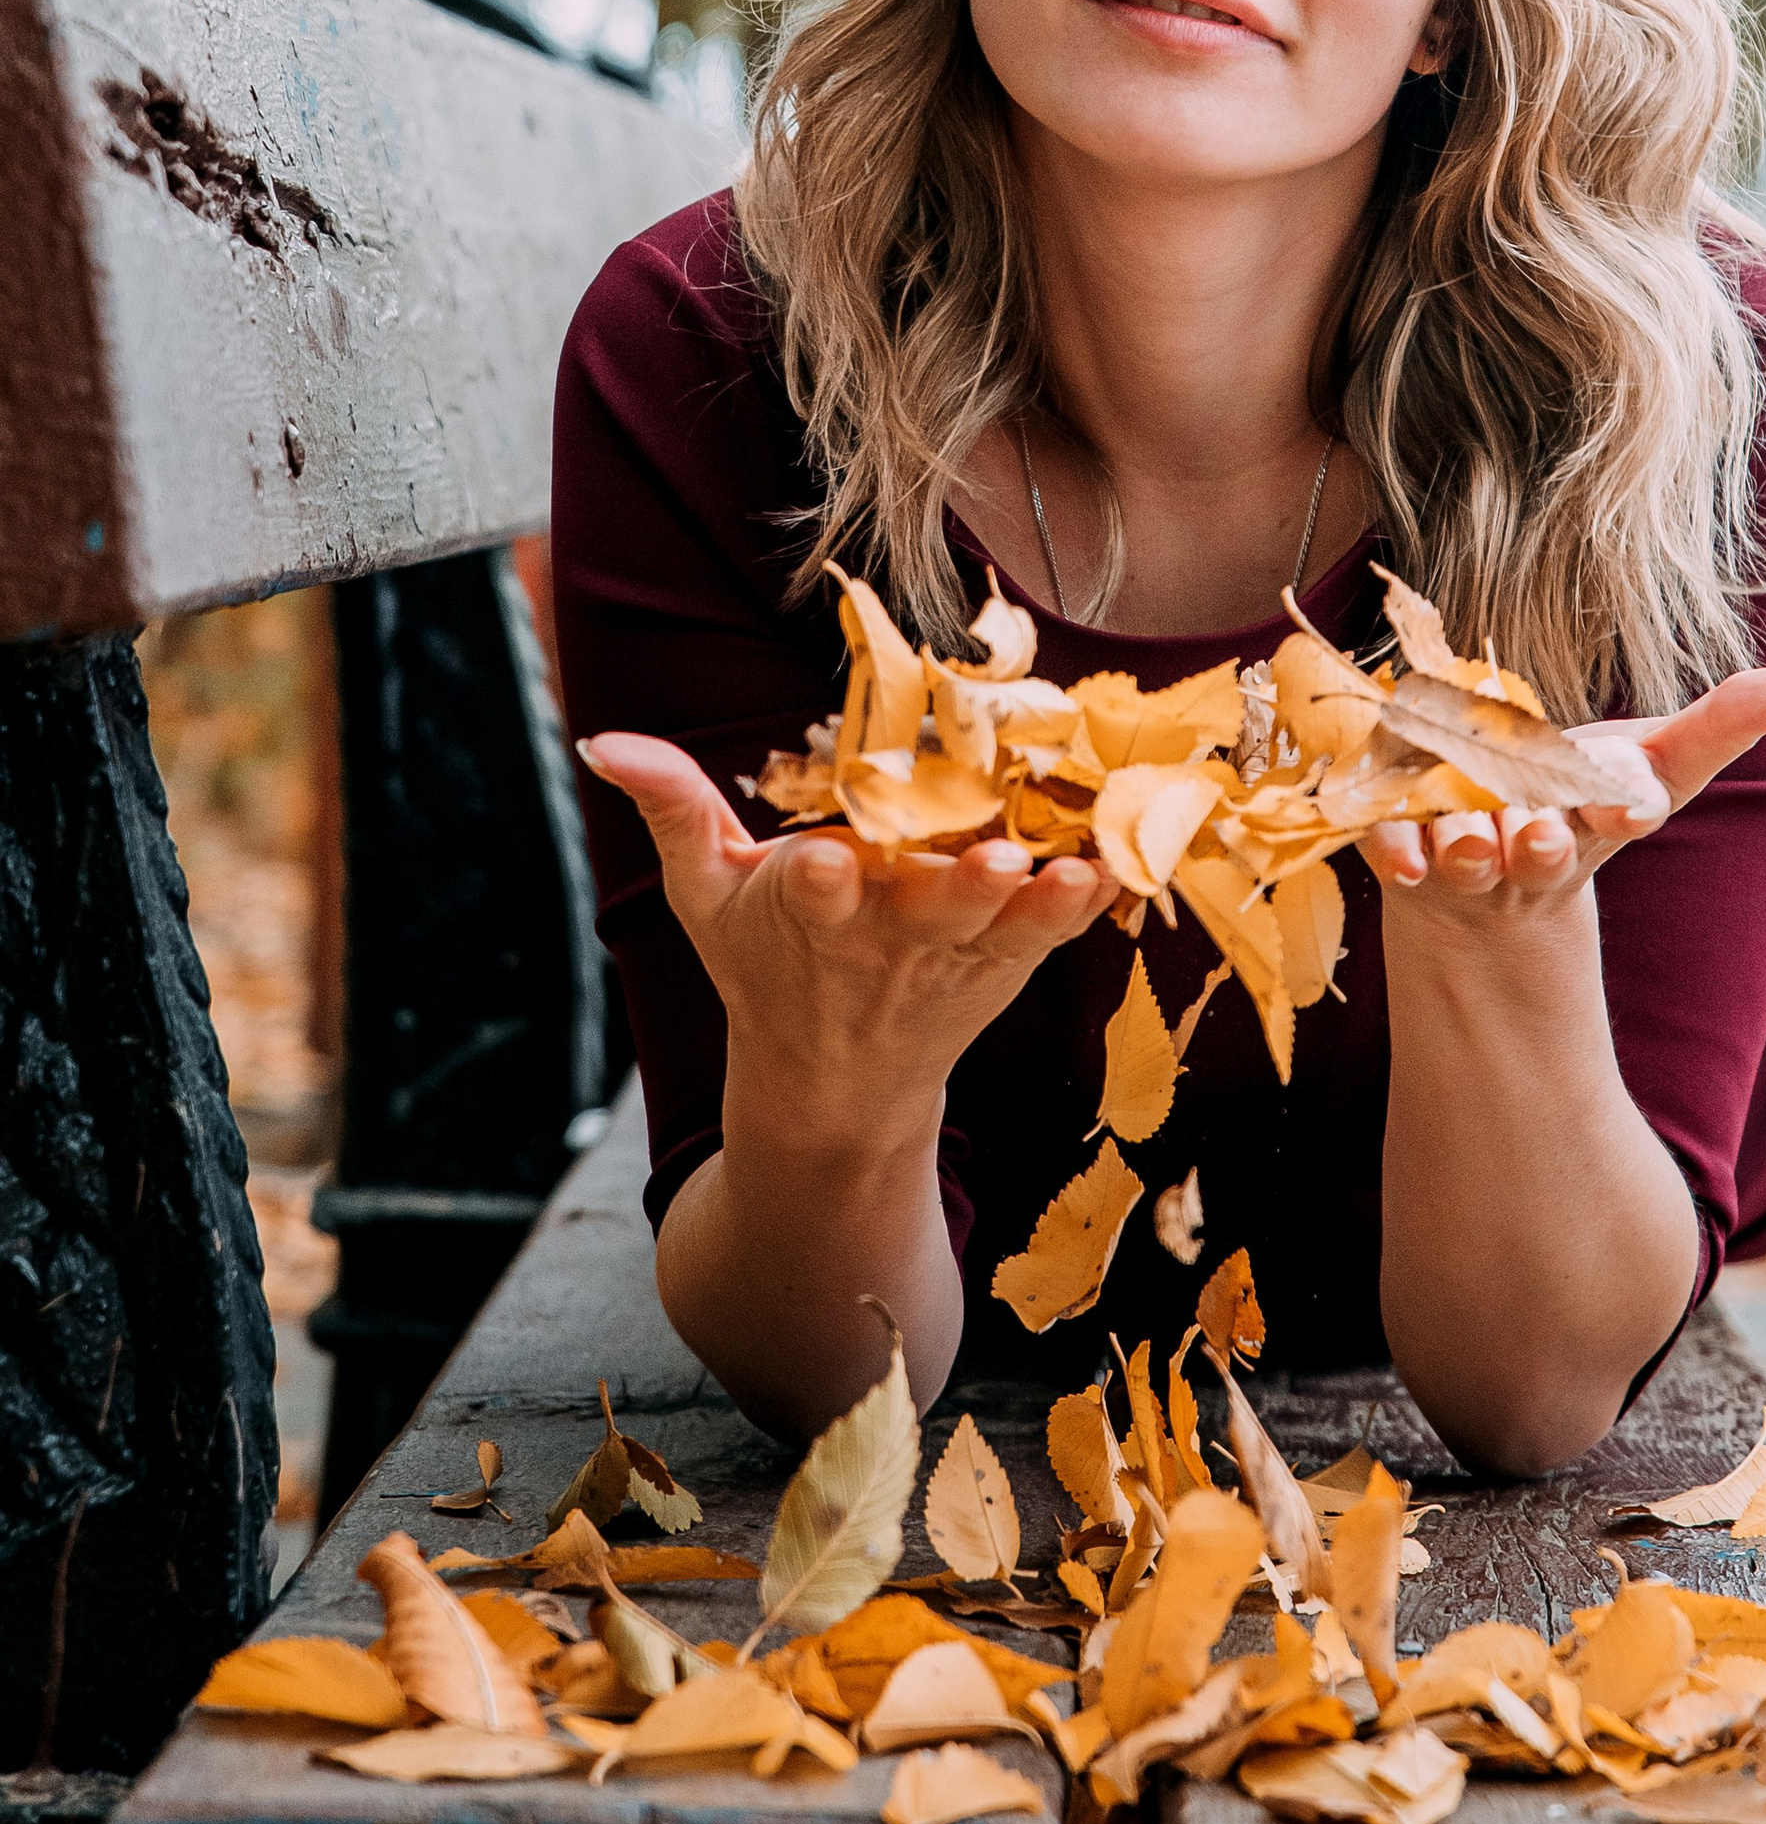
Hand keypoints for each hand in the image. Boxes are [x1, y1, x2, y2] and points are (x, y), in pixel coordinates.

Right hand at [577, 733, 1121, 1142]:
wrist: (834, 1084)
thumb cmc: (765, 964)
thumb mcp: (706, 892)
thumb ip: (670, 807)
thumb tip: (600, 739)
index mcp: (806, 914)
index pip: (807, 895)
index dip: (815, 882)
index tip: (822, 863)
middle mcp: (883, 937)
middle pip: (919, 912)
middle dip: (950, 891)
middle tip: (987, 864)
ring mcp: (951, 955)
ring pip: (993, 927)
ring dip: (1026, 903)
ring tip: (1056, 873)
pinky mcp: (1003, 964)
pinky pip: (1046, 935)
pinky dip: (1077, 910)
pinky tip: (1107, 874)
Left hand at [1357, 663, 1765, 922]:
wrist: (1481, 891)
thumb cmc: (1576, 802)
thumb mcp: (1653, 765)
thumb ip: (1724, 723)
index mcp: (1597, 821)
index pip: (1620, 813)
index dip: (1621, 808)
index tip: (1625, 807)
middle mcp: (1531, 849)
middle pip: (1538, 848)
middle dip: (1537, 842)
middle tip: (1534, 834)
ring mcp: (1464, 858)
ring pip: (1462, 854)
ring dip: (1460, 843)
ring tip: (1462, 840)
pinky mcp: (1400, 853)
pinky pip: (1387, 849)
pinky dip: (1389, 847)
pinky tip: (1394, 851)